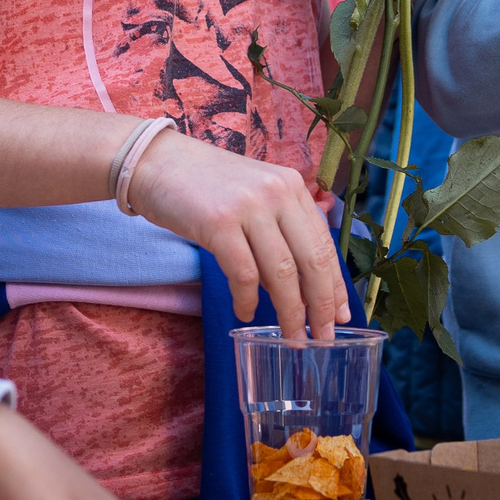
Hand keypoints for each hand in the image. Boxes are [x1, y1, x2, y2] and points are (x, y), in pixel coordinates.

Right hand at [124, 128, 343, 338]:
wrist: (156, 162)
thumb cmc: (206, 185)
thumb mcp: (255, 194)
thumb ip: (281, 225)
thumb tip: (305, 282)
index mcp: (292, 185)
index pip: (324, 243)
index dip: (336, 284)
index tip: (342, 314)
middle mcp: (277, 193)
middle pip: (312, 260)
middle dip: (321, 305)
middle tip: (324, 337)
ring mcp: (248, 207)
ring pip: (282, 273)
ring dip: (290, 312)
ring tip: (291, 336)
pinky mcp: (218, 223)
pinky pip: (243, 274)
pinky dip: (247, 300)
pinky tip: (245, 312)